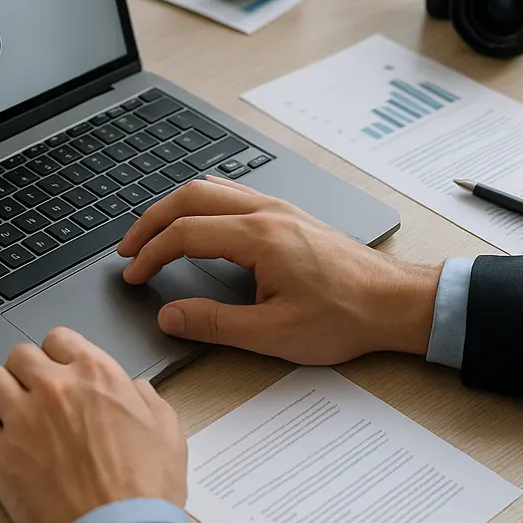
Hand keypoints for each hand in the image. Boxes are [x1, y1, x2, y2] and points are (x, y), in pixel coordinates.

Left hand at [0, 327, 185, 522]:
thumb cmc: (145, 489)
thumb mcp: (167, 431)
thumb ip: (147, 399)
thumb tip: (136, 388)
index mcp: (96, 374)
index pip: (59, 338)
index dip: (58, 355)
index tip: (59, 370)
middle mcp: (55, 387)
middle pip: (20, 355)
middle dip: (27, 372)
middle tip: (36, 395)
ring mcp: (23, 417)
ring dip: (0, 392)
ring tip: (11, 412)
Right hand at [118, 176, 440, 363]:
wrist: (395, 302)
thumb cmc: (345, 316)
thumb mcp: (273, 333)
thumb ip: (214, 323)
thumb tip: (169, 316)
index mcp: (259, 237)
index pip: (184, 233)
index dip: (150, 253)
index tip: (132, 275)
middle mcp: (267, 212)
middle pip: (190, 196)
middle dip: (151, 220)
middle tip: (127, 249)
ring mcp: (280, 209)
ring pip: (212, 189)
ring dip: (175, 208)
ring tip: (153, 235)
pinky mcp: (289, 216)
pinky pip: (233, 195)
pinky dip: (201, 206)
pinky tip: (198, 227)